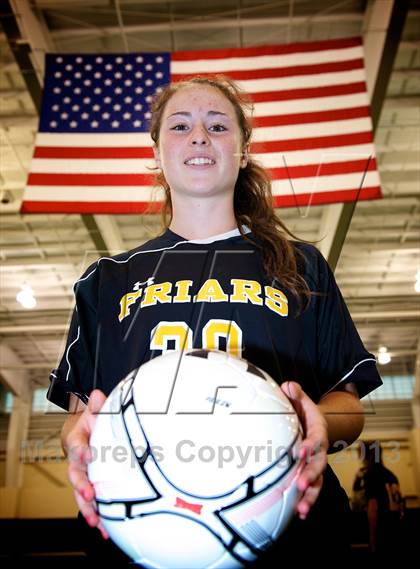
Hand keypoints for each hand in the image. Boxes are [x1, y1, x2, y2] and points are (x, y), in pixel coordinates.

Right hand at [66, 389, 108, 538]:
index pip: (76, 445)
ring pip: (80, 494)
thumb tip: (98, 394)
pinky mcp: (91, 487)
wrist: (86, 434)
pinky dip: (97, 516)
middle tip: (90, 493)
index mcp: (77, 441)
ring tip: (96, 520)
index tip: (87, 454)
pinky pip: (91, 503)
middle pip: (76, 475)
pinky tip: (104, 529)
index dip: (81, 450)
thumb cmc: (92, 423)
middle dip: (82, 485)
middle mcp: (77, 462)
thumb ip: (97, 405)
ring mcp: (82, 476)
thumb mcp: (95, 412)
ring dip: (88, 508)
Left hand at [281, 381, 327, 519]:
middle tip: (301, 483)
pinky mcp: (310, 476)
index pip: (315, 439)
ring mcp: (316, 466)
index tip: (301, 450)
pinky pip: (311, 490)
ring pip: (317, 483)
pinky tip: (300, 514)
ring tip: (302, 509)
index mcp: (317, 432)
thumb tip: (288, 385)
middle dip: (310, 475)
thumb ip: (296, 393)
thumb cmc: (303, 413)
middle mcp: (319, 452)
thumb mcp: (301, 400)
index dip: (309, 445)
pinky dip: (306, 502)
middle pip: (318, 465)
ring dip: (310, 496)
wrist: (316, 426)